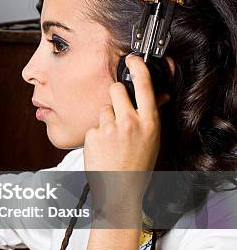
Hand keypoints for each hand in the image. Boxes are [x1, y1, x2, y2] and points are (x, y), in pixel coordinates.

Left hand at [84, 55, 167, 224]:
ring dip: (105, 119)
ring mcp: (110, 128)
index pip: (144, 86)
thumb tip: (156, 96)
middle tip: (117, 109)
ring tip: (111, 139)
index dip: (138, 67)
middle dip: (115, 95)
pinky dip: (96, 134)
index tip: (133, 59)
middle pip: (116, 90)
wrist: (119, 190)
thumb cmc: (136, 166)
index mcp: (149, 123)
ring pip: (103, 109)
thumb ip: (149, 117)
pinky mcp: (93, 135)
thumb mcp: (151, 140)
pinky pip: (93, 125)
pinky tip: (102, 147)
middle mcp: (130, 122)